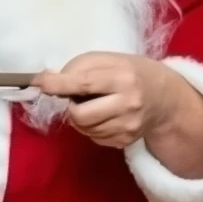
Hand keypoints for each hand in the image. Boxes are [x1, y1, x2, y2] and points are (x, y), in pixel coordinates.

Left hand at [31, 52, 179, 148]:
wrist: (163, 96)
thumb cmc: (127, 72)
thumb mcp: (106, 60)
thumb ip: (77, 68)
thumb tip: (46, 82)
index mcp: (123, 78)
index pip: (84, 83)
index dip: (57, 84)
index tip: (39, 83)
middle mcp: (128, 104)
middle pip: (80, 115)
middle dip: (71, 106)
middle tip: (78, 97)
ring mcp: (128, 126)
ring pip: (83, 128)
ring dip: (79, 117)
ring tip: (94, 105)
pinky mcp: (126, 141)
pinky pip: (92, 137)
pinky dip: (90, 127)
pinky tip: (103, 116)